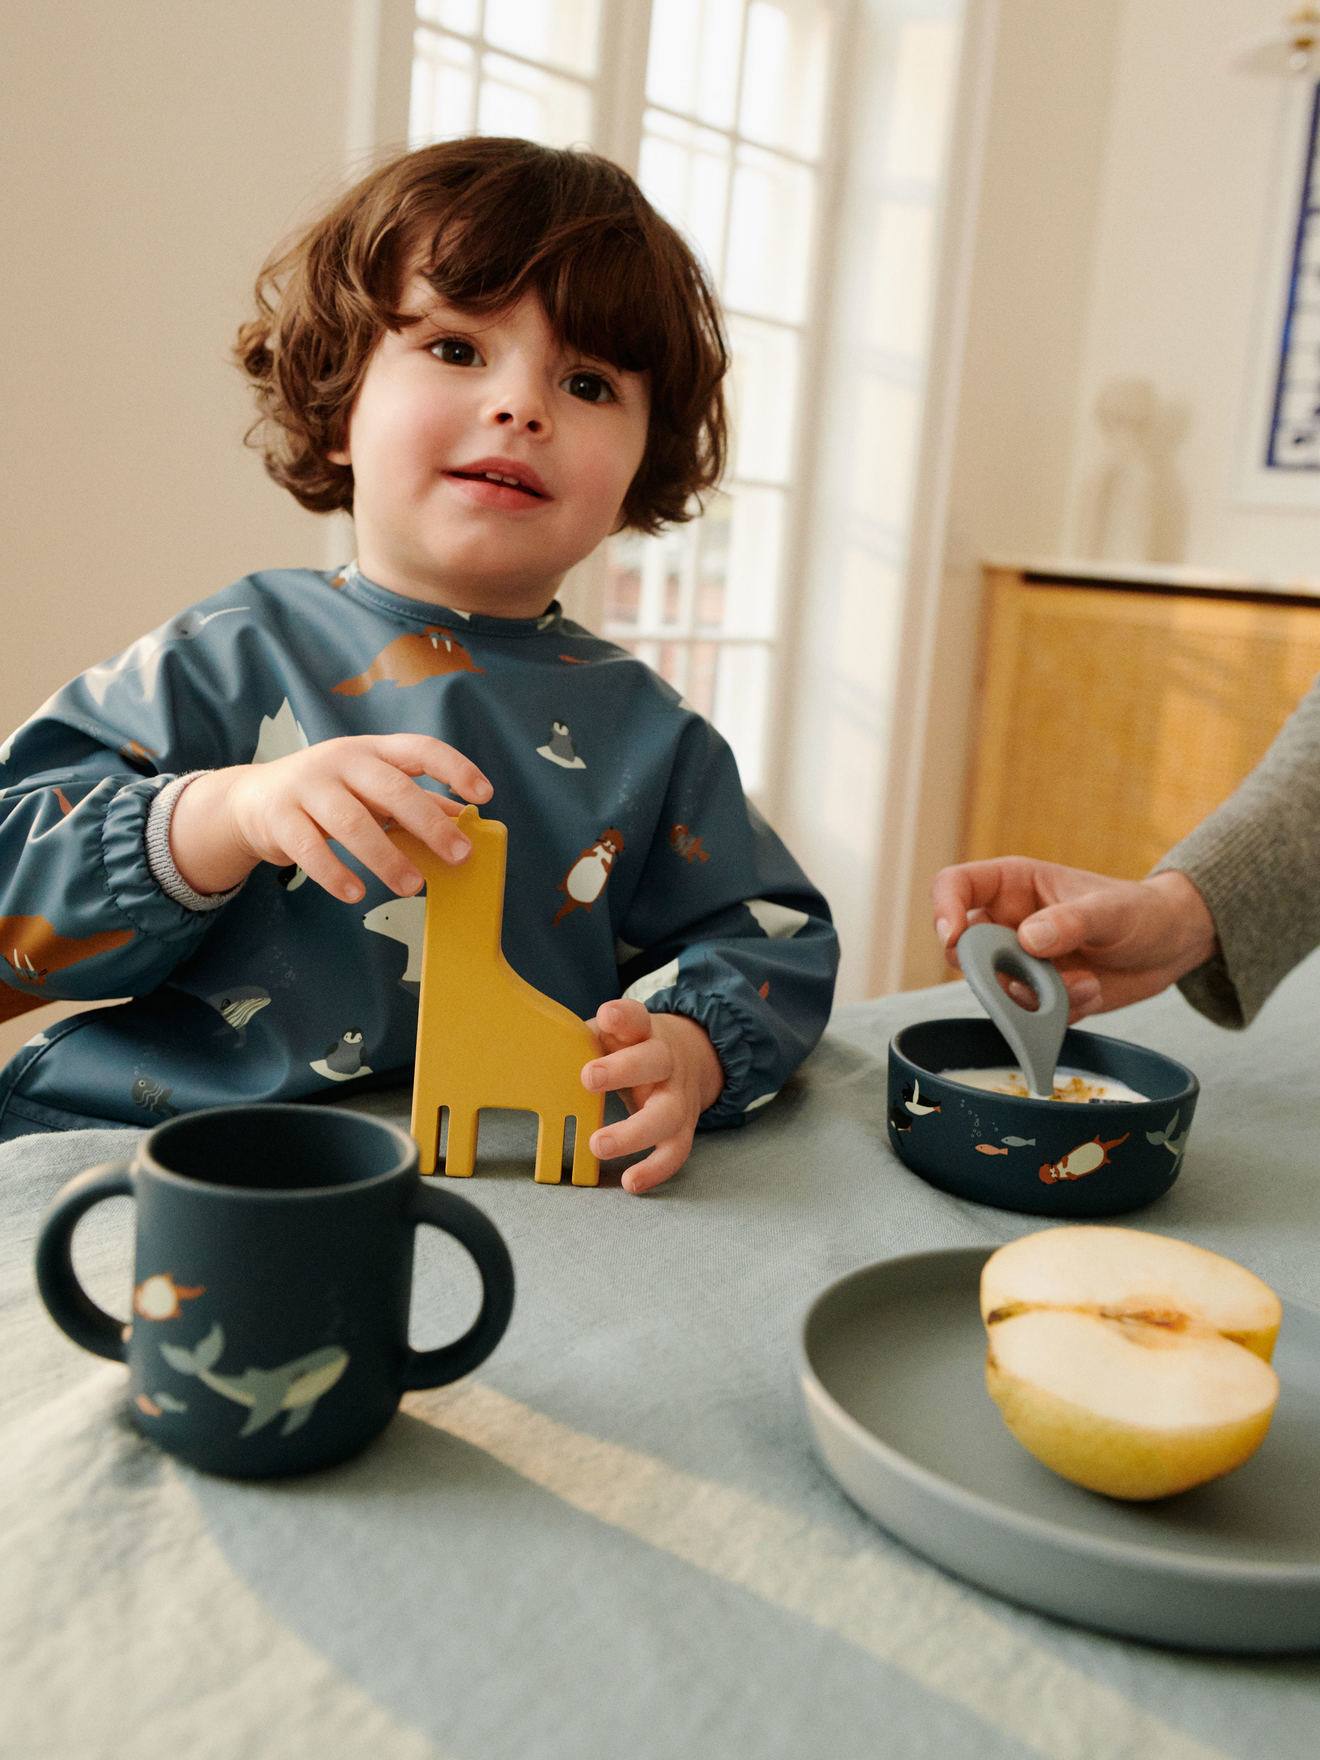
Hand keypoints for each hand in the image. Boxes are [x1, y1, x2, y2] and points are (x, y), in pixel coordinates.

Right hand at [169, 734, 490, 899]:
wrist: (251, 800)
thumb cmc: (328, 794)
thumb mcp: (370, 788)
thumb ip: (413, 801)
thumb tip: (465, 819)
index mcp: (372, 750)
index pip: (420, 748)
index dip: (454, 767)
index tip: (485, 794)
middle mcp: (341, 761)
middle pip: (390, 788)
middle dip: (429, 823)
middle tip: (459, 855)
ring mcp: (306, 786)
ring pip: (351, 822)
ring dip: (386, 857)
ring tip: (413, 886)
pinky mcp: (278, 818)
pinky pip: (309, 848)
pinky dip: (335, 874)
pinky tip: (356, 894)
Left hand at [582, 1000, 724, 1194]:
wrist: (690, 1057)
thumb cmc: (631, 1048)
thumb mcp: (613, 1035)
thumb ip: (582, 1042)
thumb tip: (532, 1054)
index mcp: (644, 1032)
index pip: (637, 1018)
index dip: (623, 1016)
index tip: (606, 1016)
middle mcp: (667, 1062)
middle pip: (655, 1061)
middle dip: (624, 1070)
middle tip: (588, 1078)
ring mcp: (679, 1096)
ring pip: (667, 1114)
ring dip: (633, 1133)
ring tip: (597, 1145)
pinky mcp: (683, 1128)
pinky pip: (675, 1152)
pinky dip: (655, 1169)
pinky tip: (631, 1182)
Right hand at [931, 857, 1217, 1019]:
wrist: (1170, 947)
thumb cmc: (1140, 910)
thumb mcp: (1112, 910)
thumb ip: (1071, 922)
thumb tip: (1026, 940)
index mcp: (1013, 886)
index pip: (955, 887)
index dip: (944, 910)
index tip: (955, 939)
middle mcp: (1007, 924)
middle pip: (963, 950)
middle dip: (992, 971)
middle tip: (1030, 979)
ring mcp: (1020, 963)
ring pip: (997, 989)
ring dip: (1038, 995)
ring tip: (1085, 984)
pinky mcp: (1037, 996)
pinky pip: (1028, 1015)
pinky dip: (1058, 1012)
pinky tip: (1092, 991)